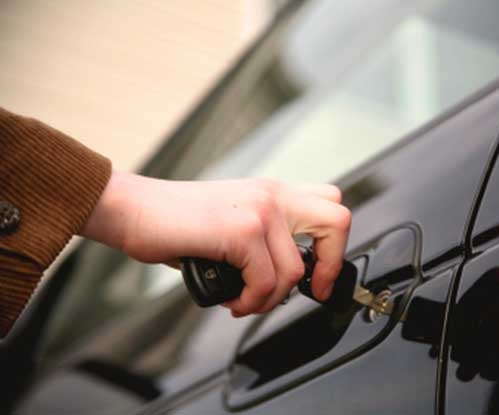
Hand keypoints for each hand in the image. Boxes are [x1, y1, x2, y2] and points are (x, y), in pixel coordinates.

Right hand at [80, 172, 350, 315]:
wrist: (133, 210)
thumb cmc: (175, 221)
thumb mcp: (231, 218)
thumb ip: (263, 237)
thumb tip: (282, 276)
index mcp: (272, 191)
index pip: (331, 203)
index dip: (334, 245)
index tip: (319, 276)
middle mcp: (272, 195)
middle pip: (337, 222)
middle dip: (329, 266)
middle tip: (310, 291)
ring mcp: (259, 210)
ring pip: (294, 270)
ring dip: (270, 299)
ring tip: (245, 301)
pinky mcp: (241, 230)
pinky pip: (266, 282)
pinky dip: (251, 302)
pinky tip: (233, 300)